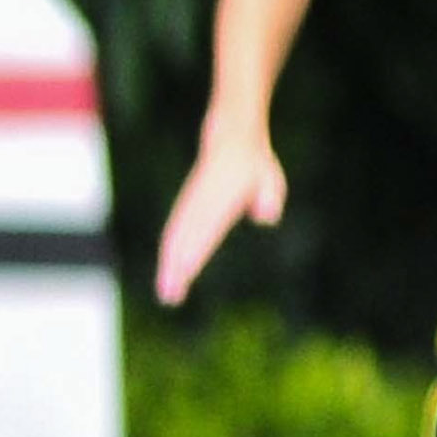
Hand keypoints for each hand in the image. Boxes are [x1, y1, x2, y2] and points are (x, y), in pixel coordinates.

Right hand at [155, 128, 285, 305]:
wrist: (232, 140)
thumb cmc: (255, 164)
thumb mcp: (269, 178)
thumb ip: (269, 197)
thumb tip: (266, 216)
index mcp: (220, 200)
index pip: (204, 232)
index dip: (194, 253)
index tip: (185, 273)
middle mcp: (200, 207)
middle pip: (184, 241)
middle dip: (175, 269)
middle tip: (169, 297)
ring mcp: (191, 207)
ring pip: (176, 239)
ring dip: (169, 266)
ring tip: (166, 291)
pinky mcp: (188, 209)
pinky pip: (175, 232)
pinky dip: (170, 252)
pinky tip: (168, 268)